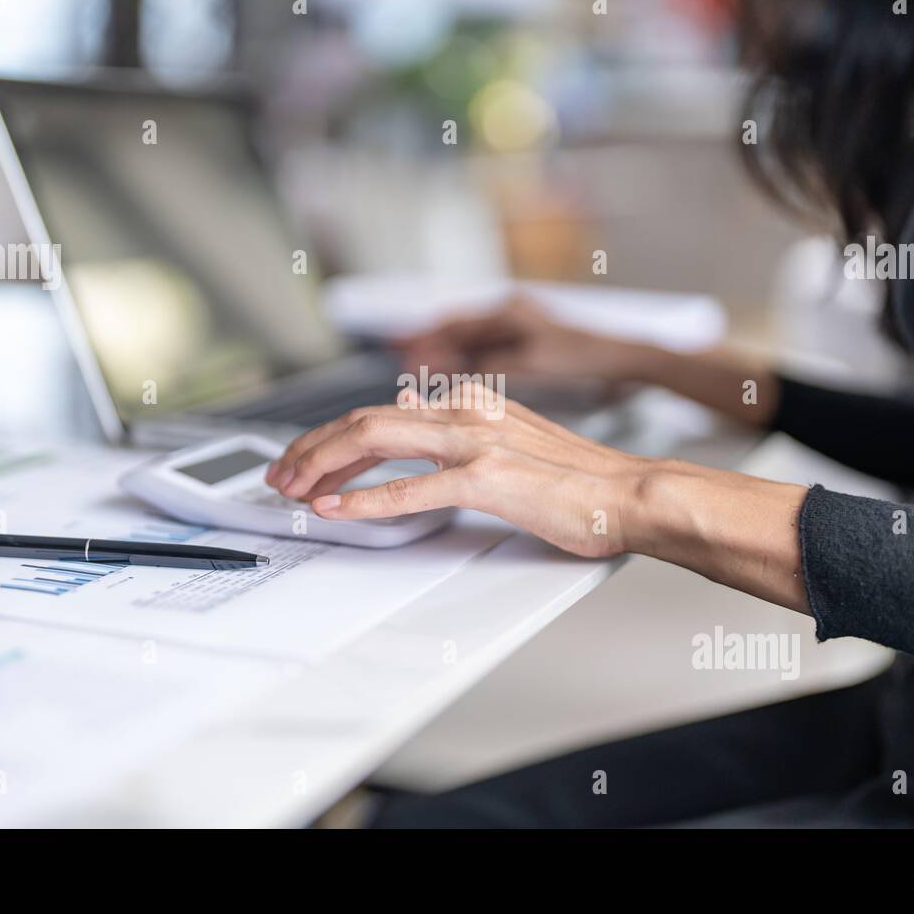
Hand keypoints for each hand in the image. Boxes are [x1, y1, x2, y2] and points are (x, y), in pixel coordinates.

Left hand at [264, 381, 810, 610]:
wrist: (632, 494)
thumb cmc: (581, 481)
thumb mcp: (514, 441)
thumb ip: (465, 437)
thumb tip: (417, 432)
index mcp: (472, 403)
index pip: (382, 410)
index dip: (333, 435)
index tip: (306, 457)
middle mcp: (467, 412)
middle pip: (365, 419)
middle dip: (312, 447)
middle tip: (281, 473)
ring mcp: (476, 443)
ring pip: (375, 440)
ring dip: (324, 465)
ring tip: (293, 488)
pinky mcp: (487, 480)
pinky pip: (412, 489)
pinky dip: (366, 501)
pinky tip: (338, 510)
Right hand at [398, 297, 640, 384]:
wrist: (621, 358)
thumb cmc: (583, 357)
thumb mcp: (532, 363)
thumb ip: (487, 365)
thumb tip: (445, 373)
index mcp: (508, 310)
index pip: (454, 323)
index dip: (424, 337)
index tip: (399, 348)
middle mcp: (509, 312)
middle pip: (456, 328)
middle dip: (427, 342)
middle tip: (398, 353)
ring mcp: (516, 326)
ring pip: (468, 339)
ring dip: (443, 352)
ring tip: (416, 365)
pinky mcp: (524, 342)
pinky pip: (484, 349)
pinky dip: (464, 359)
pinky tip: (451, 374)